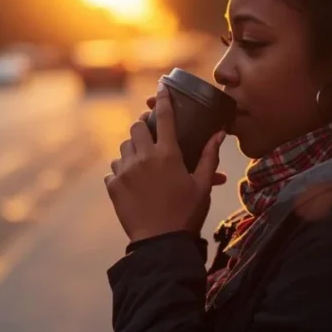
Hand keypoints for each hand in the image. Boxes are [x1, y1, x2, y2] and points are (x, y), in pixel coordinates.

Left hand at [105, 85, 227, 242]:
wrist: (160, 243)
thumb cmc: (186, 214)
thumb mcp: (202, 186)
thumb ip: (209, 157)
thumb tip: (219, 135)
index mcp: (168, 155)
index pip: (165, 117)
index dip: (163, 99)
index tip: (160, 88)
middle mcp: (144, 157)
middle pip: (136, 127)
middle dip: (143, 127)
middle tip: (152, 136)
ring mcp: (125, 171)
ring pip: (123, 147)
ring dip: (132, 149)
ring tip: (143, 163)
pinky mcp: (113, 186)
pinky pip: (113, 169)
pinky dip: (122, 171)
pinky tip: (133, 182)